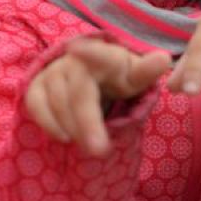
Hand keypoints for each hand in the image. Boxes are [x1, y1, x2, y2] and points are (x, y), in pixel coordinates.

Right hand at [25, 39, 170, 155]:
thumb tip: (164, 58)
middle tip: (100, 151)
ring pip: (57, 102)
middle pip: (79, 93)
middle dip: (87, 123)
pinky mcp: (36, 85)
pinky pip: (36, 105)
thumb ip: (148, 71)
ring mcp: (53, 71)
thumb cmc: (119, 77)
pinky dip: (48, 124)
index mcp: (105, 56)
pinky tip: (64, 139)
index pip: (100, 55)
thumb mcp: (136, 76)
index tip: (77, 50)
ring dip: (73, 129)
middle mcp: (75, 60)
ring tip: (90, 148)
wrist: (94, 76)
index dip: (89, 52)